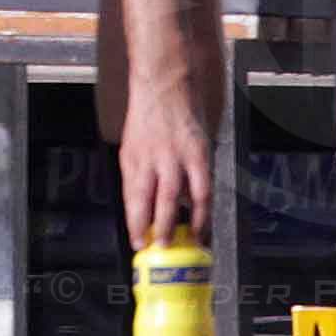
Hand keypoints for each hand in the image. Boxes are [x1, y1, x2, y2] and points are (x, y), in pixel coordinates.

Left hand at [118, 74, 213, 248]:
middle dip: (153, 229)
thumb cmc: (148, 118)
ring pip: (175, 199)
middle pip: (149, 202)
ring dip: (178, 226)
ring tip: (182, 245)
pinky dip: (203, 212)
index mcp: (132, 159)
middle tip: (157, 250)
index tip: (137, 243)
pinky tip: (203, 225)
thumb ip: (139, 177)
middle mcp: (150, 159)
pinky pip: (202, 189)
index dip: (134, 224)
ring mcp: (174, 157)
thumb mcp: (132, 147)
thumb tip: (144, 209)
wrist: (164, 85)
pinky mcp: (198, 154)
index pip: (131, 199)